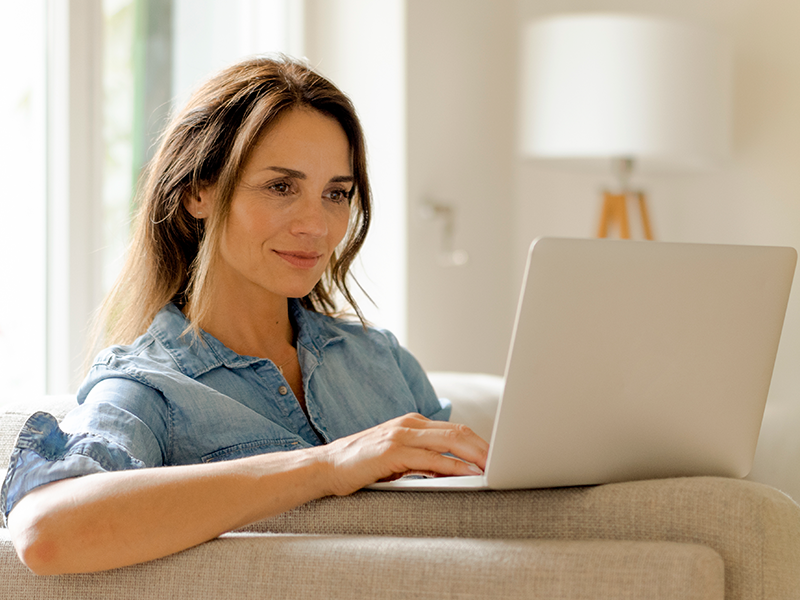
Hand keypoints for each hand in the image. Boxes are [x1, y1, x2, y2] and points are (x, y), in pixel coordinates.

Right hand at [315, 413, 489, 495]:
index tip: (498, 459)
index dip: (480, 443)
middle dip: (485, 447)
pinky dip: (454, 467)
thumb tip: (455, 472)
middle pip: (459, 432)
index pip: (456, 429)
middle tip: (508, 464)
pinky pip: (432, 459)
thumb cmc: (362, 466)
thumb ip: (423, 459)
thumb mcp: (397, 458)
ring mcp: (402, 435)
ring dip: (476, 456)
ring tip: (495, 469)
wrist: (325, 467)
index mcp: (413, 423)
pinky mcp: (393, 452)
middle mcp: (410, 424)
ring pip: (450, 441)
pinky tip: (469, 475)